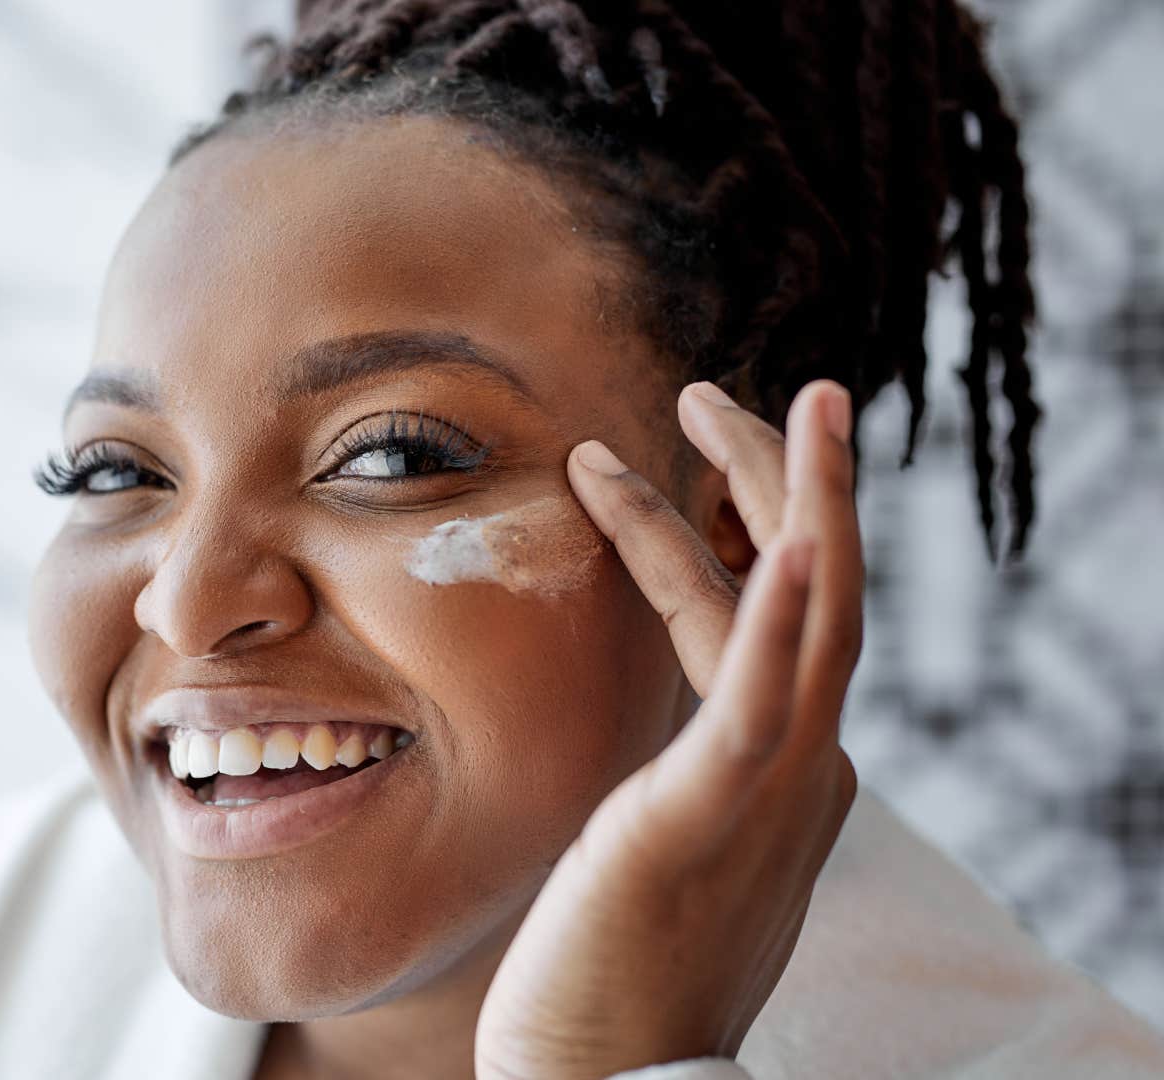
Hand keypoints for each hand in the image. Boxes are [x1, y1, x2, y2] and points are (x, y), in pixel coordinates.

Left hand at [472, 379, 863, 1079]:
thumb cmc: (611, 976)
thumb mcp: (654, 848)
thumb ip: (673, 783)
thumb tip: (656, 743)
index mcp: (772, 772)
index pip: (767, 618)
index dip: (738, 529)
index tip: (705, 459)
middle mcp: (795, 769)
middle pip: (809, 589)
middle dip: (779, 481)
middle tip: (732, 393)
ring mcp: (768, 790)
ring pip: (807, 614)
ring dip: (793, 498)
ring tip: (764, 402)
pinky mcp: (713, 814)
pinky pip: (762, 701)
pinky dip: (785, 614)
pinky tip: (790, 537)